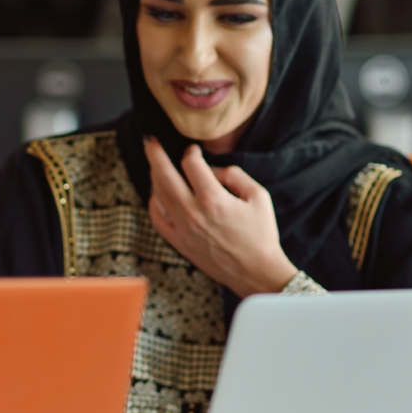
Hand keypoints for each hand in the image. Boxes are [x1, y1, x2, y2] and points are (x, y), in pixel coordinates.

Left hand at [144, 136, 297, 296]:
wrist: (256, 272)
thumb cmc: (261, 235)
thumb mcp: (259, 196)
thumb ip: (234, 174)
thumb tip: (211, 168)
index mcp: (213, 199)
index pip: (190, 164)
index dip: (190, 151)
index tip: (193, 149)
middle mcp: (193, 212)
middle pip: (164, 174)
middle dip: (155, 152)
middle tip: (151, 140)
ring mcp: (182, 228)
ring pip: (157, 194)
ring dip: (153, 175)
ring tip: (154, 163)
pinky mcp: (178, 242)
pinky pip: (156, 218)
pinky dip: (153, 202)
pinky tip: (157, 193)